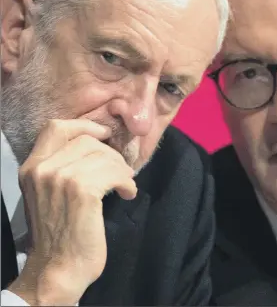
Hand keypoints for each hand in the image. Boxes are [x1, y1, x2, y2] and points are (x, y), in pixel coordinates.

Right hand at [9, 119, 136, 305]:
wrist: (58, 268)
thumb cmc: (59, 230)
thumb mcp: (50, 192)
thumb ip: (63, 165)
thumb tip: (98, 142)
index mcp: (32, 166)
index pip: (56, 127)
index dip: (85, 125)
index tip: (104, 136)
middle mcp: (43, 169)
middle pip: (87, 139)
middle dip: (110, 153)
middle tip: (120, 171)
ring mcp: (61, 179)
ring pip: (104, 155)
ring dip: (121, 169)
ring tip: (124, 184)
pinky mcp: (82, 192)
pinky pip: (114, 173)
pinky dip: (126, 182)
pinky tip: (126, 194)